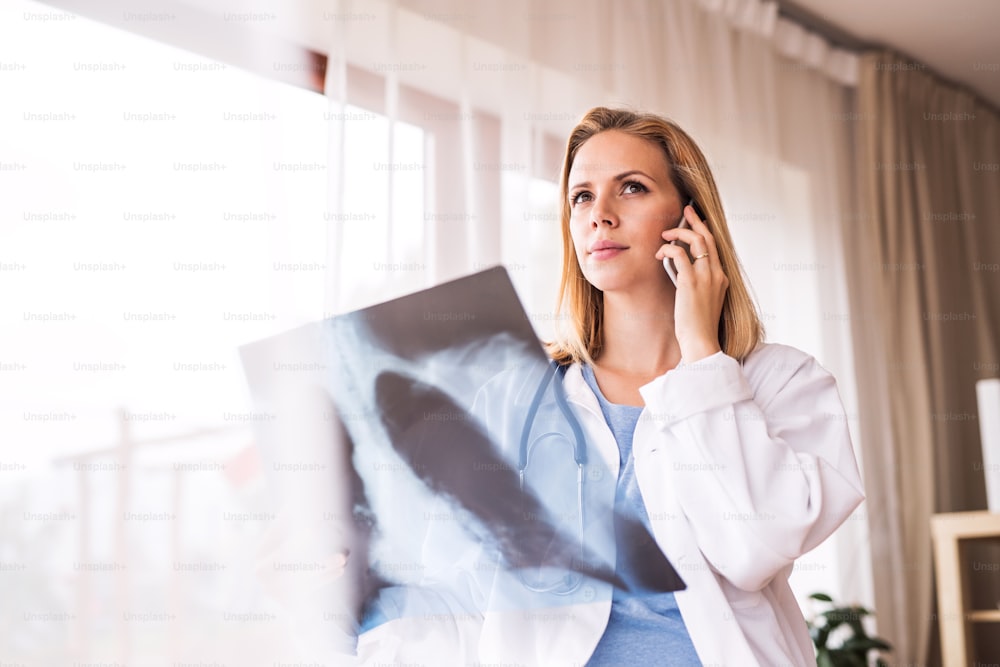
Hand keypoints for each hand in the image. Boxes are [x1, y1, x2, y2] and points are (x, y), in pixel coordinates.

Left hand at [656, 204, 728, 361]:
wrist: (701, 341)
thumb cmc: (698, 326)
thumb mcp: (701, 301)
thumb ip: (695, 284)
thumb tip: (680, 272)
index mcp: (721, 278)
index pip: (715, 246)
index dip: (704, 230)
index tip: (696, 221)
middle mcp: (716, 274)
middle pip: (708, 237)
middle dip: (695, 221)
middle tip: (685, 210)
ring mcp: (706, 277)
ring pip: (696, 241)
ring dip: (679, 232)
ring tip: (665, 233)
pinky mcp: (691, 282)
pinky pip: (679, 255)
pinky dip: (668, 249)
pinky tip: (659, 253)